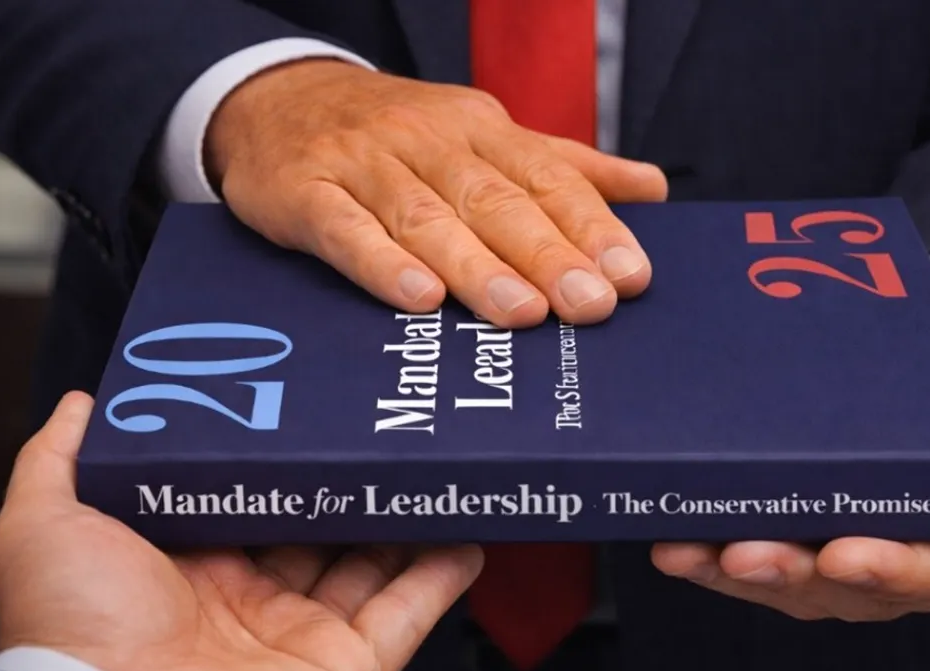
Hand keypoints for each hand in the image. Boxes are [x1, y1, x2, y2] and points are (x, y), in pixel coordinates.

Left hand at [0, 392, 483, 670]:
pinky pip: (408, 615)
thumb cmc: (77, 630)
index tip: (310, 397)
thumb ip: (60, 460)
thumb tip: (86, 399)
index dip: (279, 451)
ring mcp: (302, 635)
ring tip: (436, 461)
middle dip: (349, 476)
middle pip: (317, 525)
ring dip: (406, 517)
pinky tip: (469, 531)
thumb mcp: (45, 526)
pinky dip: (444, 576)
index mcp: (187, 564)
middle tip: (384, 418)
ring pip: (370, 565)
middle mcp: (248, 599)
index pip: (246, 495)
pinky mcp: (348, 665)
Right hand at [207, 60, 667, 327]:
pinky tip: (419, 298)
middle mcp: (427, 141)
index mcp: (480, 128)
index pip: (546, 179)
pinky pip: (347, 232)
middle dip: (547, 255)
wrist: (279, 98)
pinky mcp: (306, 193)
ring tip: (521, 313)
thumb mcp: (483, 134)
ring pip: (427, 218)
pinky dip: (382, 264)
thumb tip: (651, 188)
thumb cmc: (398, 132)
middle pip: (494, 201)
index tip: (630, 275)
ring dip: (476, 268)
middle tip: (589, 305)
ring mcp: (364, 166)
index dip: (590, 227)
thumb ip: (564, 166)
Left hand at [652, 274, 929, 620]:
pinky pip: (770, 557)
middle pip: (861, 588)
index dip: (895, 569)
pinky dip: (720, 556)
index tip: (842, 554)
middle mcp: (926, 546)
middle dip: (798, 575)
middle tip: (743, 554)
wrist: (926, 327)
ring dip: (742, 574)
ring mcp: (864, 544)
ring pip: (804, 583)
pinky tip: (676, 541)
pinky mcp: (813, 529)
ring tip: (688, 551)